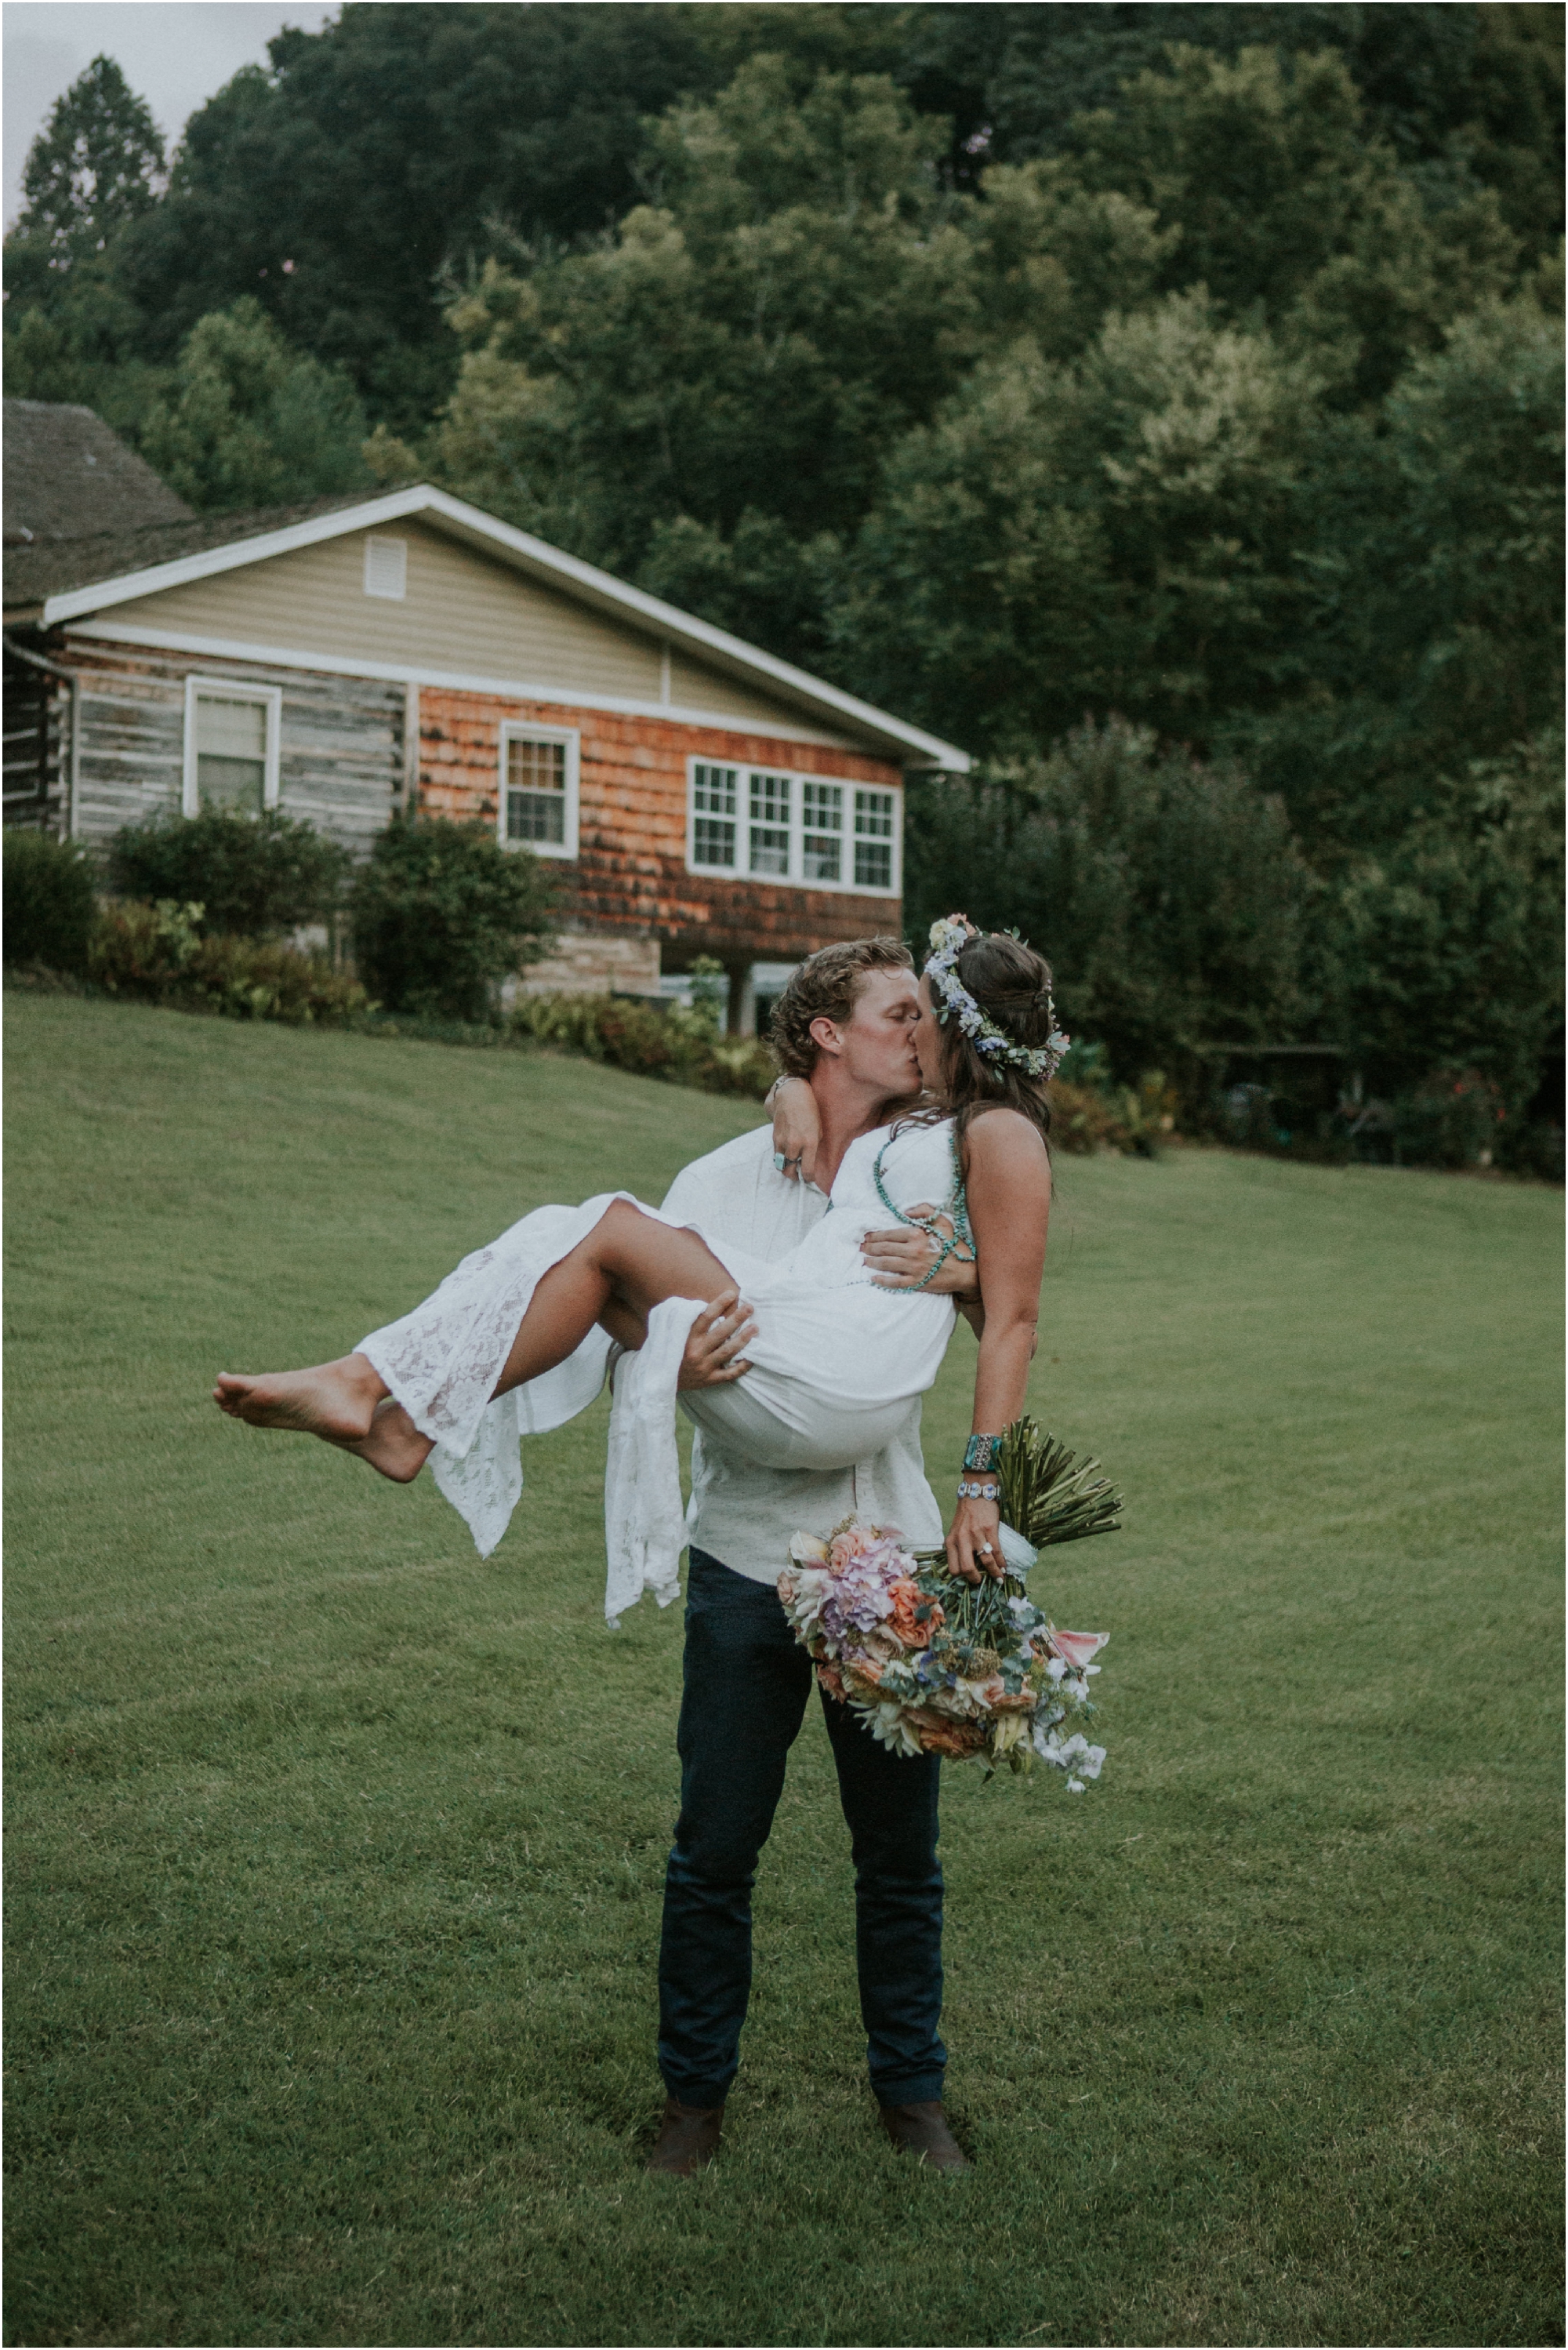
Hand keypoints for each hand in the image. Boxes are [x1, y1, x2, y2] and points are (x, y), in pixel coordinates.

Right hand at [676, 1291, 757, 1390]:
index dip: (719, 1304)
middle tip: (749, 1308)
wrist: (663, 1379)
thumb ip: (688, 1321)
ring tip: (755, 1328)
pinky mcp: (710, 1379)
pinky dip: (742, 1367)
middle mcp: (696, 1351)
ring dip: (743, 1338)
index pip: (705, 1317)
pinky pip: (730, 1374)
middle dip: (737, 1318)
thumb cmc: (672, 1352)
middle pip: (721, 1332)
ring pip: (728, 1351)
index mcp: (687, 1337)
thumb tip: (704, 1303)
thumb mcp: (674, 1334)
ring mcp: (704, 1366)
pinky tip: (752, 1358)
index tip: (731, 1294)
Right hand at [768, 1074, 821, 1187]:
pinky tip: (787, 1155)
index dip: (809, 1179)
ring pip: (780, 1166)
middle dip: (795, 1176)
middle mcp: (795, 1144)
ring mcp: (782, 1141)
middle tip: (799, 1175)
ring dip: (786, 1169)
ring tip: (792, 1167)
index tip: (810, 1179)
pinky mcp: (774, 1138)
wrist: (791, 1096)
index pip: (807, 1171)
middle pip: (790, 1172)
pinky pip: (776, 1155)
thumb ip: (814, 1148)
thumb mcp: (818, 1130)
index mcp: (809, 1142)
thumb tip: (809, 1163)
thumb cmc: (810, 1112)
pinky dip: (781, 1159)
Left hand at [860, 1205, 978, 1296]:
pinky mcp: (916, 1282)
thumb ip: (925, 1211)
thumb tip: (906, 1211)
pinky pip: (894, 1282)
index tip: (867, 1237)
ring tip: (864, 1260)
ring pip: (886, 1263)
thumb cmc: (954, 1246)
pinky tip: (873, 1278)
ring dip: (872, 1261)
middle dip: (870, 1248)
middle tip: (861, 1248)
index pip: (890, 1234)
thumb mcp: (943, 1222)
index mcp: (917, 1235)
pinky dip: (882, 1280)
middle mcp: (913, 1251)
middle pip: (884, 1248)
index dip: (876, 1236)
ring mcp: (914, 1268)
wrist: (966, 1271)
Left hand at [946, 1492, 1003, 1583]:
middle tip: (981, 1582)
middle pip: (966, 1568)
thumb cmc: (966, 1514)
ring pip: (985, 1561)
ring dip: (994, 1573)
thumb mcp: (955, 1531)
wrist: (976, 1493)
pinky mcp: (990, 1529)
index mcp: (951, 1541)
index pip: (953, 1567)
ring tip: (999, 1578)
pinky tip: (1004, 1566)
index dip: (961, 1577)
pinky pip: (996, 1551)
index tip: (968, 1580)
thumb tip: (965, 1567)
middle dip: (975, 1579)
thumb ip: (957, 1546)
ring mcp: (976, 1534)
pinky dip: (1001, 1562)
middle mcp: (961, 1539)